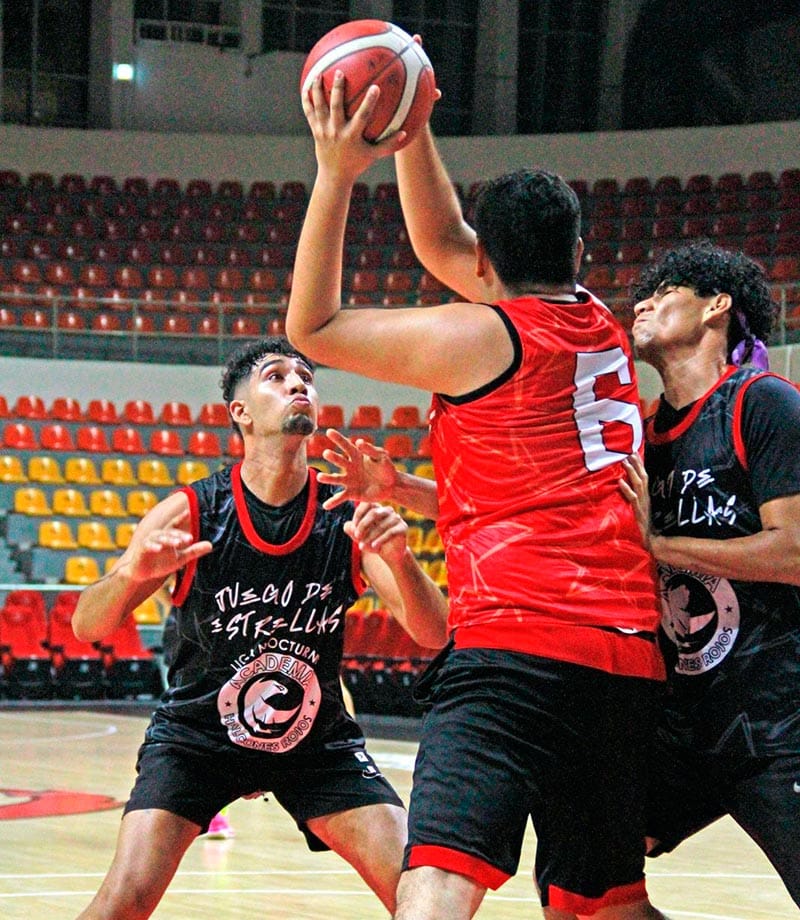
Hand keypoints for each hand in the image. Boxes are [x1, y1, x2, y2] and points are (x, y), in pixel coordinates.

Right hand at [127, 507, 212, 581]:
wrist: (143, 575)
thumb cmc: (161, 564)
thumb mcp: (180, 558)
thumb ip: (194, 551)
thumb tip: (211, 545)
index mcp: (168, 535)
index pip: (175, 524)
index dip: (181, 517)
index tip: (189, 511)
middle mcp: (159, 536)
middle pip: (170, 532)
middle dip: (179, 535)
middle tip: (190, 539)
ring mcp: (149, 542)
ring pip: (159, 537)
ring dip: (169, 539)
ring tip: (178, 543)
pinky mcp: (141, 550)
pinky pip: (147, 546)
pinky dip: (153, 546)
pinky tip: (159, 548)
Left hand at [302, 69, 405, 183]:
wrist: (335, 176)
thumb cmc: (356, 164)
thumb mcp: (373, 155)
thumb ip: (388, 144)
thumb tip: (405, 133)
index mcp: (352, 136)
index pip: (362, 116)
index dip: (369, 102)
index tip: (375, 87)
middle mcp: (337, 132)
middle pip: (336, 107)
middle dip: (337, 89)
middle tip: (339, 72)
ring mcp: (324, 131)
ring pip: (319, 107)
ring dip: (317, 90)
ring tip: (318, 74)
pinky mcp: (316, 131)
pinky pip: (309, 113)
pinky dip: (306, 100)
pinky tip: (306, 87)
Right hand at [319, 428, 398, 508]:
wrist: (391, 486)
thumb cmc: (386, 468)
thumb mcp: (381, 457)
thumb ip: (370, 450)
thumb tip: (359, 441)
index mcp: (357, 456)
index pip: (346, 445)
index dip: (338, 438)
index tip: (329, 431)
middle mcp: (350, 467)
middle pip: (339, 461)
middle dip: (333, 457)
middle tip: (327, 453)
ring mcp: (349, 480)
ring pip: (336, 479)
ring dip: (328, 478)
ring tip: (320, 478)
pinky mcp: (352, 493)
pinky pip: (341, 497)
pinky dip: (333, 502)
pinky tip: (325, 506)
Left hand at [344, 502, 407, 563]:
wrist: (390, 554)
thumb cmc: (373, 541)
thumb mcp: (359, 536)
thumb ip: (351, 529)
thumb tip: (348, 525)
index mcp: (377, 508)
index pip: (367, 504)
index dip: (358, 514)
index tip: (352, 528)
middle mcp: (388, 511)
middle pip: (374, 513)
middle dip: (363, 526)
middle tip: (356, 536)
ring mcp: (397, 518)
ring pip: (381, 526)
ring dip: (370, 537)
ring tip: (362, 546)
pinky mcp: (403, 528)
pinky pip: (390, 533)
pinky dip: (380, 540)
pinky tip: (373, 547)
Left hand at [619, 453, 655, 552]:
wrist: (652, 541)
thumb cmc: (645, 525)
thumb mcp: (641, 508)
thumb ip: (637, 497)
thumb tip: (627, 485)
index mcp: (647, 495)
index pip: (644, 476)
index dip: (639, 464)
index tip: (633, 452)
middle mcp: (646, 497)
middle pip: (643, 476)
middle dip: (636, 464)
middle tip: (629, 451)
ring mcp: (643, 504)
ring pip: (638, 485)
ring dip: (631, 472)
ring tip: (624, 462)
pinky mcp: (638, 511)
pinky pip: (632, 498)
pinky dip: (626, 490)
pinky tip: (620, 482)